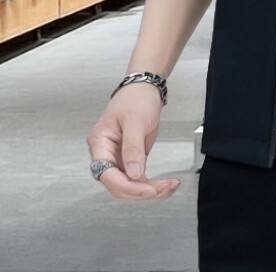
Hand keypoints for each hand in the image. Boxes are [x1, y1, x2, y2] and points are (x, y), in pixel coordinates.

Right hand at [86, 82, 179, 199]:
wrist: (145, 89)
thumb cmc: (135, 98)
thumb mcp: (135, 121)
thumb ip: (133, 148)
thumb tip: (134, 174)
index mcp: (99, 143)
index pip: (106, 174)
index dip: (126, 185)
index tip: (147, 189)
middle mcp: (106, 154)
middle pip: (117, 184)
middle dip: (140, 190)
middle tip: (162, 189)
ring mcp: (118, 158)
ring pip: (129, 184)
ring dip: (149, 190)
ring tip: (170, 186)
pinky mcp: (131, 159)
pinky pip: (138, 178)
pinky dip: (152, 183)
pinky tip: (166, 185)